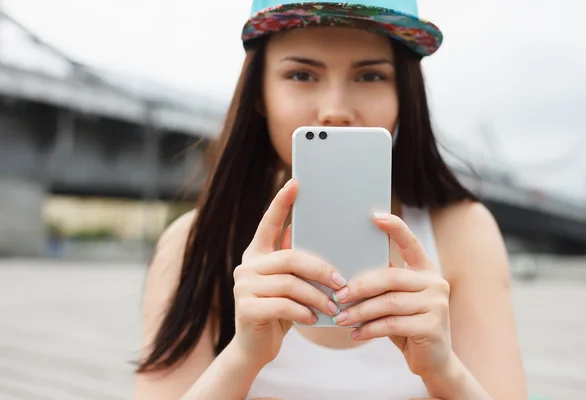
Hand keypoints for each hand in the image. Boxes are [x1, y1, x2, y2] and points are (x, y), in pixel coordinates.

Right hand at [232, 178, 345, 366]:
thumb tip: (325, 238)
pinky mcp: (246, 308)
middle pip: (290, 258)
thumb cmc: (279, 312)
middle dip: (320, 269)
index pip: (269, 223)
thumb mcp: (289, 285)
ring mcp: (243, 286)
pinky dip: (303, 312)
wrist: (254, 347)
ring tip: (334, 307)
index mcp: (257, 254)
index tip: (295, 182)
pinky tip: (313, 319)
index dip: (281, 203)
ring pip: (290, 284)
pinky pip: (283, 305)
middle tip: (342, 282)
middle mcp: (247, 265)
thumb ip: (296, 263)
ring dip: (317, 296)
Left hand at [330, 212, 452, 379]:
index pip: (410, 243)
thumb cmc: (406, 326)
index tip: (374, 215)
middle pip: (390, 277)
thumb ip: (381, 285)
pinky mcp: (433, 326)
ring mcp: (437, 304)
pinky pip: (393, 324)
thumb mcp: (394, 301)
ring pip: (389, 303)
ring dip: (360, 312)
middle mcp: (435, 282)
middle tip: (337, 296)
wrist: (433, 361)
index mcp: (426, 270)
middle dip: (359, 287)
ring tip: (340, 319)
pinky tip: (355, 334)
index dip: (395, 228)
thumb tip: (343, 272)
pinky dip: (370, 330)